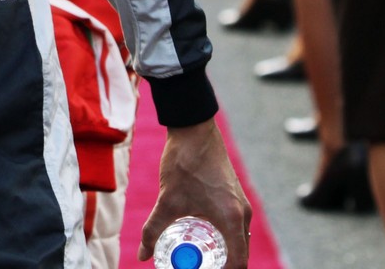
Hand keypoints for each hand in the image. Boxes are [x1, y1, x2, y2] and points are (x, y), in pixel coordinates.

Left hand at [139, 120, 249, 264]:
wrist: (194, 129)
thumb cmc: (185, 163)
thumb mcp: (167, 200)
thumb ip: (153, 230)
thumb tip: (142, 255)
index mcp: (232, 218)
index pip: (238, 262)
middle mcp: (242, 213)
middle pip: (239, 254)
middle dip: (221, 266)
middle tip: (197, 266)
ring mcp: (241, 204)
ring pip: (238, 240)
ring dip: (223, 253)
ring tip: (199, 259)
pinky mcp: (235, 196)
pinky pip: (235, 227)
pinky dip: (224, 238)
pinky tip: (202, 239)